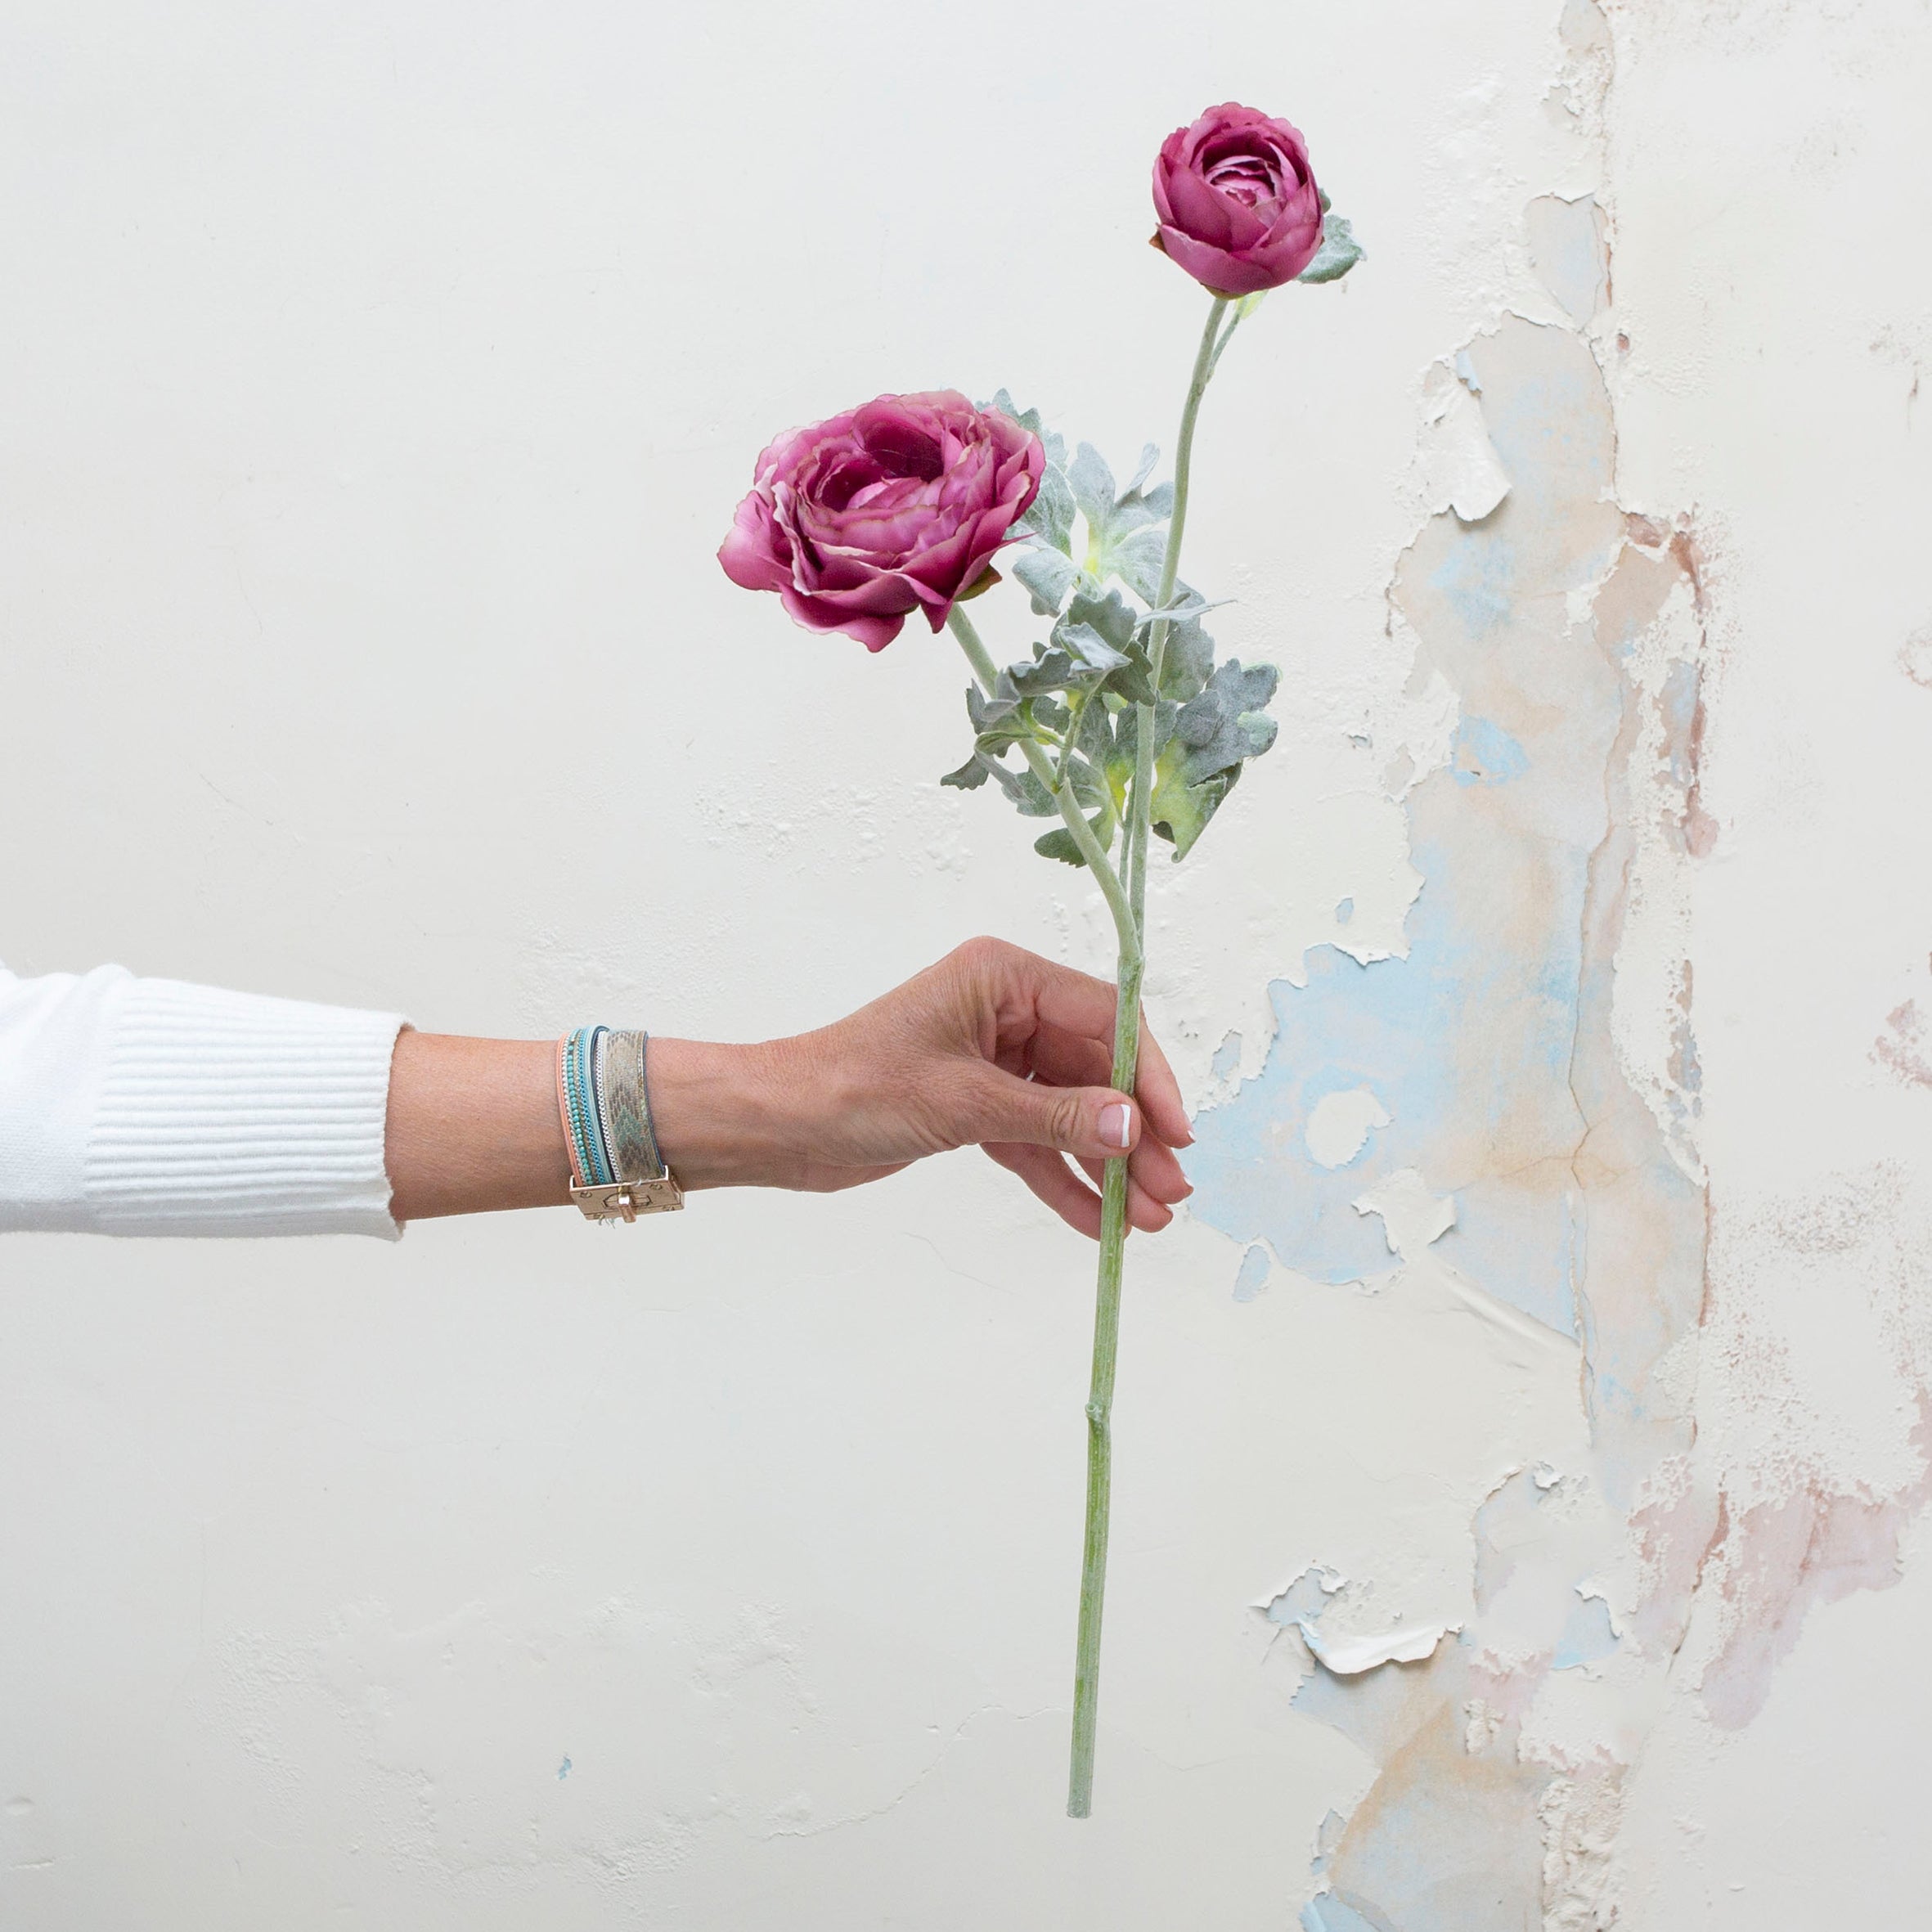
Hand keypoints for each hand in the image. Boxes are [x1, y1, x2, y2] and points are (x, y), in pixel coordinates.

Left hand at [649, 937, 1193, 1238]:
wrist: (781, 1125)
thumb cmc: (855, 1088)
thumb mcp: (964, 1102)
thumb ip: (1054, 1116)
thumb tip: (1132, 1128)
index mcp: (1002, 978)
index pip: (1104, 1017)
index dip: (1147, 1076)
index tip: (1178, 1133)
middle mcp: (1005, 1011)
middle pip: (1095, 1071)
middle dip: (1133, 1134)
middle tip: (1171, 1193)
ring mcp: (994, 1060)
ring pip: (1071, 1113)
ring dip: (1107, 1166)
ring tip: (1147, 1220)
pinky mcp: (976, 1106)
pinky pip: (1036, 1142)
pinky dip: (1063, 1180)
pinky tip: (1098, 1223)